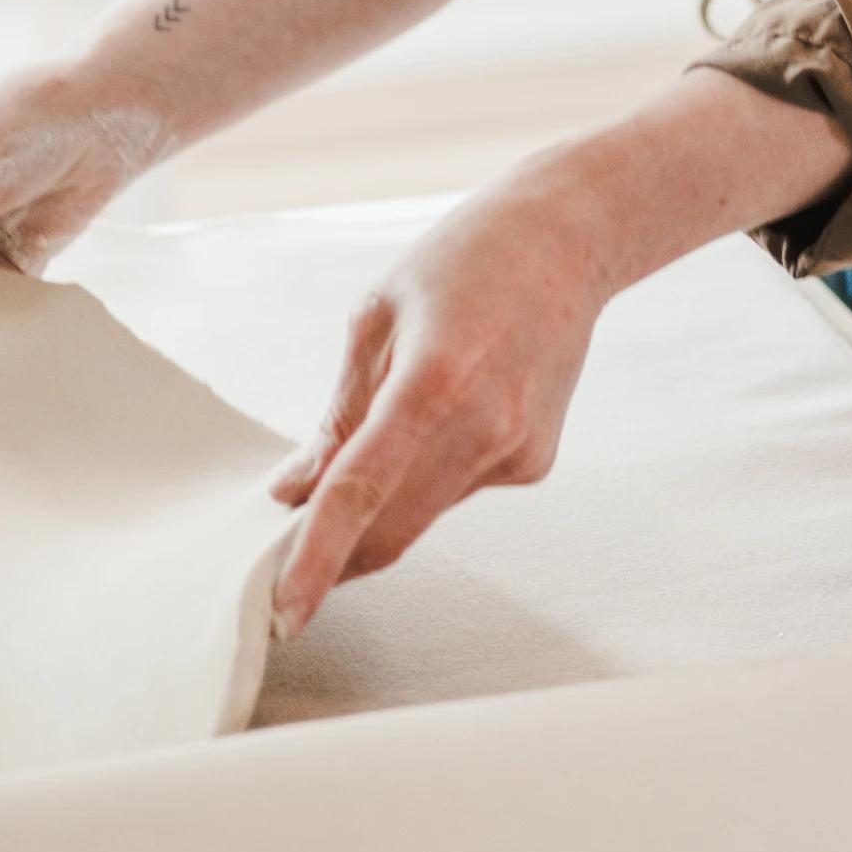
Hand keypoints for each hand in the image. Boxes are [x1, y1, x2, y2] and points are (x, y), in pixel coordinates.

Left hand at [268, 169, 616, 639]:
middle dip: (334, 559)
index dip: (316, 556)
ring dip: (377, 517)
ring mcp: (516, 451)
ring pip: (422, 517)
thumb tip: (296, 489)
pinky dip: (425, 480)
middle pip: (391, 531)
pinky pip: (457, 492)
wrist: (569, 240)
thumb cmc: (464, 261)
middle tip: (282, 563)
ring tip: (363, 455)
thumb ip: (339, 412)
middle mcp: (483, 427)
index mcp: (434, 379)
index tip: (283, 610)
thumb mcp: (377, 315)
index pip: (360, 490)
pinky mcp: (534, 463)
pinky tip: (444, 415)